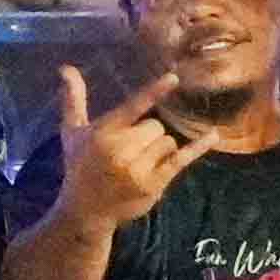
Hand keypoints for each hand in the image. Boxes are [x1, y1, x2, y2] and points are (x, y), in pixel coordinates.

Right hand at [49, 67, 205, 232]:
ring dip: (159, 148)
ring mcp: (139, 170)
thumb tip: (66, 68)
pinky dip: (198, 147)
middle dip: (147, 134)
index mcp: (104, 133)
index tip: (174, 78)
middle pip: (156, 126)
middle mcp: (121, 151)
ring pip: (168, 142)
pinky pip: (182, 159)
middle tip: (130, 149)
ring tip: (139, 161)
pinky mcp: (155, 184)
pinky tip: (213, 135)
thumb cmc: (80, 165)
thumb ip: (73, 100)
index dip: (154, 92)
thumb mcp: (72, 132)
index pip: (133, 107)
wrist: (86, 211)